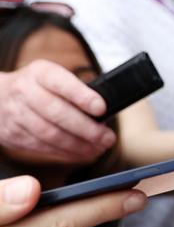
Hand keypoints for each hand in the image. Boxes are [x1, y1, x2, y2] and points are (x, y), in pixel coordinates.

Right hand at [0, 60, 114, 160]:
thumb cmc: (36, 86)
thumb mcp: (52, 76)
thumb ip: (75, 89)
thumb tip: (105, 112)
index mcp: (40, 73)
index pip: (61, 83)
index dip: (82, 96)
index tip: (102, 108)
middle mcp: (25, 92)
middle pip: (57, 113)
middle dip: (87, 129)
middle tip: (107, 138)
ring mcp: (16, 114)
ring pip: (50, 134)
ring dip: (78, 145)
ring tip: (98, 148)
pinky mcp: (13, 135)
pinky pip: (42, 147)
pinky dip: (66, 153)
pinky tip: (81, 154)